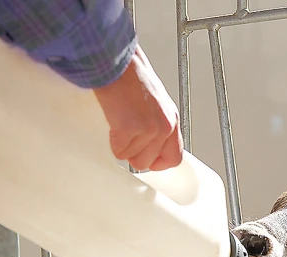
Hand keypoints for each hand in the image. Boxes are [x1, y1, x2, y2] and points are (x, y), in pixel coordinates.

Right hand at [93, 44, 183, 171]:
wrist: (116, 64)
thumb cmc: (130, 76)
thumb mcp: (155, 103)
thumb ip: (156, 124)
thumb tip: (151, 144)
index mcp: (172, 119)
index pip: (174, 158)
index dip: (158, 162)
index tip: (148, 160)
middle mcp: (164, 126)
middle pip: (148, 162)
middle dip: (134, 154)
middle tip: (126, 136)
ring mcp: (149, 129)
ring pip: (131, 157)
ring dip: (122, 144)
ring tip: (120, 121)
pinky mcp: (131, 129)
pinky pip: (119, 151)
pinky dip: (112, 141)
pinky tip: (114, 122)